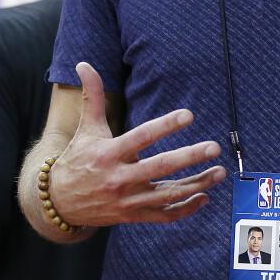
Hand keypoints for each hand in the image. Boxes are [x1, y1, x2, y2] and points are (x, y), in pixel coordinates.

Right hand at [48, 62, 227, 226]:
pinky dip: (185, 209)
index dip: (165, 126)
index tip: (189, 115)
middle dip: (190, 157)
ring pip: (167, 195)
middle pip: (160, 167)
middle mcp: (119, 178)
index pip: (142, 137)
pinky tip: (204, 196)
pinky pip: (163, 216)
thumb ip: (91, 97)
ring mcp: (127, 200)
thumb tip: (83, 64)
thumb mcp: (86, 128)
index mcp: (109, 153)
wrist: (59, 203)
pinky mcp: (132, 216)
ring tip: (219, 171)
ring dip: (197, 184)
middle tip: (214, 147)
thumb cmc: (78, 159)